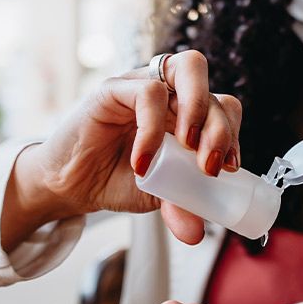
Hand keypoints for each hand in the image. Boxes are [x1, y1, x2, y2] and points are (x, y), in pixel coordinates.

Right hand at [2, 50, 242, 250]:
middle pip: (214, 89)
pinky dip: (152, 129)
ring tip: (188, 149)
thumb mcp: (159, 197)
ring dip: (198, 111)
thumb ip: (181, 206)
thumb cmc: (118, 180)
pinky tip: (143, 161)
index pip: (225, 107)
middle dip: (221, 128)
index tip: (229, 168)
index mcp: (189, 114)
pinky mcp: (114, 89)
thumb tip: (196, 233)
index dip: (232, 133)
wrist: (69, 186)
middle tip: (210, 166)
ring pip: (189, 70)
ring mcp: (144, 85)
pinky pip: (147, 92)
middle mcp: (171, 93)